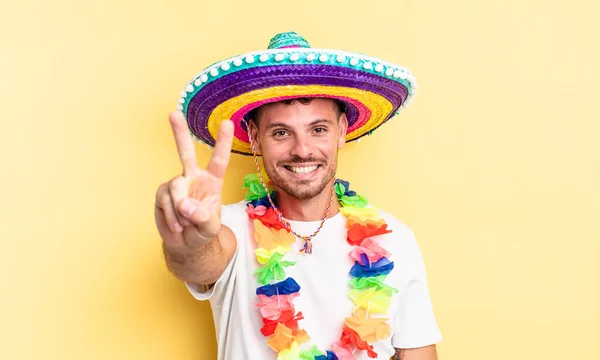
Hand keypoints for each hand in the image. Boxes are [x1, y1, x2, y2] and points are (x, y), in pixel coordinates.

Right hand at [155, 111, 233, 250]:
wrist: (185, 244)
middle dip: (179, 133)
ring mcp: (176, 184)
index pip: (219, 160)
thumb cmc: (203, 231)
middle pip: (186, 153)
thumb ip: (203, 217)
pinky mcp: (163, 193)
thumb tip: (185, 204)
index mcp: (212, 181)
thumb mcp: (210, 228)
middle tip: (173, 113)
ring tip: (186, 224)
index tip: (227, 122)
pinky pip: (165, 201)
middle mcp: (193, 177)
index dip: (223, 142)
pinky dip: (171, 216)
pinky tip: (176, 224)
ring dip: (181, 210)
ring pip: (176, 188)